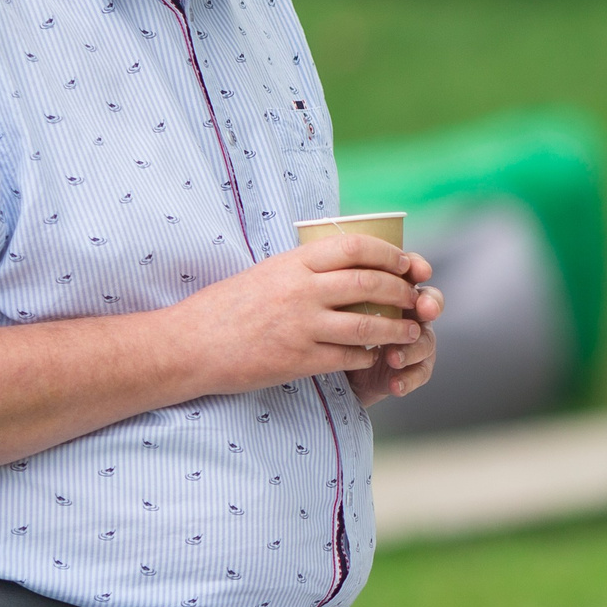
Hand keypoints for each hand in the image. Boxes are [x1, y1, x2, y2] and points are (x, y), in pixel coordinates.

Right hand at [164, 234, 433, 395]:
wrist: (189, 345)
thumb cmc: (226, 307)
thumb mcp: (267, 272)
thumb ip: (305, 267)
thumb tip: (349, 263)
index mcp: (294, 262)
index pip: (356, 247)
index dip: (389, 254)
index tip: (406, 263)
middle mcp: (300, 290)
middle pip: (370, 283)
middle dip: (402, 292)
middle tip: (417, 298)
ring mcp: (300, 326)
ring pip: (366, 325)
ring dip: (396, 329)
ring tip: (410, 332)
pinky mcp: (297, 360)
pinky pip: (347, 357)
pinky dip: (368, 357)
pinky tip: (374, 357)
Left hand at [344, 280, 444, 408]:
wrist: (332, 367)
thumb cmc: (333, 325)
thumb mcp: (334, 303)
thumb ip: (340, 286)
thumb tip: (332, 269)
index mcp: (393, 290)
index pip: (412, 273)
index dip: (419, 269)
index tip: (418, 272)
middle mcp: (409, 313)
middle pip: (430, 303)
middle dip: (431, 304)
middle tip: (424, 310)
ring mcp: (412, 341)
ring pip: (426, 341)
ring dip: (412, 348)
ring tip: (394, 358)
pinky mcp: (410, 369)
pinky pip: (419, 373)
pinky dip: (409, 379)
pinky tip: (396, 384)